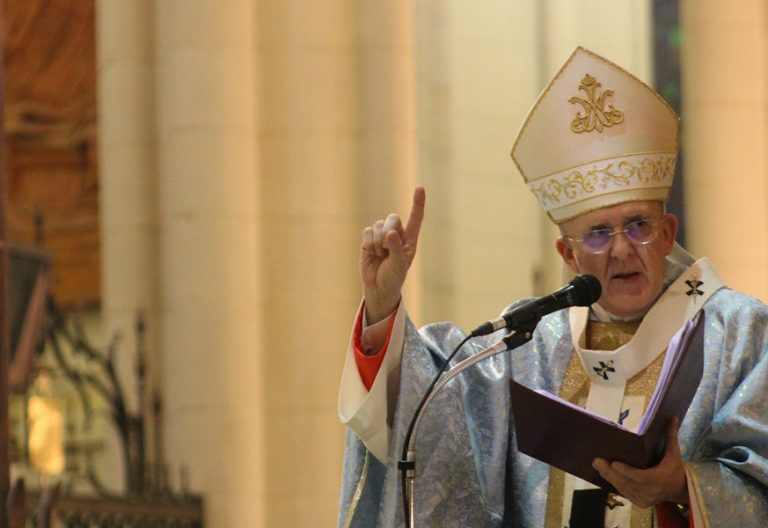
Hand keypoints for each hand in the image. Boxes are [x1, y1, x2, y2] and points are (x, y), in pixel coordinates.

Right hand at [360, 187, 425, 323]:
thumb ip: (396, 248)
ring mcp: (382, 235)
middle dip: (387, 231)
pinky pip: (367, 231)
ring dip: (377, 242)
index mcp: (409, 239)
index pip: (415, 218)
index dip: (418, 203)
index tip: (419, 187)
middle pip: (392, 218)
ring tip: (380, 256)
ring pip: (378, 225)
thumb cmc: (393, 277)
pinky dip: (369, 243)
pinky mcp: (368, 239)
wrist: (378, 287)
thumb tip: (389, 233)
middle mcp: (397, 234)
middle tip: (386, 248)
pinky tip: (371, 253)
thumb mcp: (399, 265)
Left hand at [592, 418, 687, 507]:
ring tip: (597, 465)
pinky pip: (625, 494)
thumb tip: (672, 416)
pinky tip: (605, 474)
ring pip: (624, 489)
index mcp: (661, 478)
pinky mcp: (641, 503)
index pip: (641, 477)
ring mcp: (646, 499)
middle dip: (610, 472)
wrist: (680, 490)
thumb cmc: (674, 467)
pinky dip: (615, 484)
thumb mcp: (674, 452)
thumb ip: (671, 435)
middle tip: (597, 461)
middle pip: (627, 483)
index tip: (614, 463)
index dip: (627, 471)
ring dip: (609, 478)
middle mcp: (653, 491)